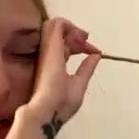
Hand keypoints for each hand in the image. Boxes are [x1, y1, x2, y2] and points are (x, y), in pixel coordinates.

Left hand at [25, 17, 101, 133]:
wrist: (42, 114)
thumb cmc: (62, 100)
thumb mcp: (79, 84)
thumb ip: (87, 67)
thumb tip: (95, 55)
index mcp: (54, 52)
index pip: (59, 24)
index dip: (75, 29)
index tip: (87, 43)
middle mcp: (46, 52)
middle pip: (56, 28)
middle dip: (73, 32)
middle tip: (86, 43)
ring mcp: (43, 58)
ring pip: (55, 38)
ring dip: (71, 41)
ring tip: (85, 51)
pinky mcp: (44, 66)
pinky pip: (54, 48)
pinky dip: (66, 48)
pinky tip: (77, 57)